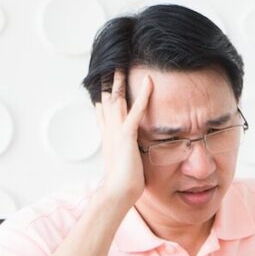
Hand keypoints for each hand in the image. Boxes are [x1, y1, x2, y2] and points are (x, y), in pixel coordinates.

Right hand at [94, 69, 152, 206]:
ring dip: (120, 80)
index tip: (106, 81)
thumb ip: (126, 151)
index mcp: (108, 135)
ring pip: (117, 99)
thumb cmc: (124, 182)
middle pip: (107, 99)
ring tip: (122, 62)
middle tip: (111, 63)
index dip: (105, 94)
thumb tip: (129, 149)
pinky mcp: (127, 135)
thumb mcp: (124, 161)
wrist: (118, 193)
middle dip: (109, 81)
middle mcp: (109, 129)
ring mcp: (116, 131)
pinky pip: (136, 110)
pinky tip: (150, 80)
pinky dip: (144, 94)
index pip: (104, 109)